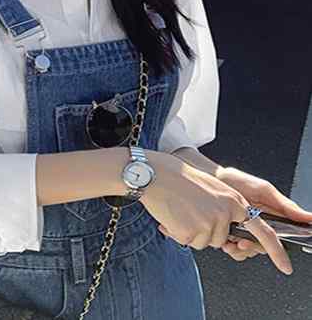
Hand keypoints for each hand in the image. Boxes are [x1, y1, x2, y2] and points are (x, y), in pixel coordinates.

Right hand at [141, 152, 293, 274]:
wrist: (155, 174)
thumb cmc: (178, 178)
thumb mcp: (211, 189)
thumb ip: (224, 208)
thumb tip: (224, 232)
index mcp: (234, 200)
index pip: (263, 231)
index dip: (275, 251)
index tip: (285, 266)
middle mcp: (226, 213)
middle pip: (222, 238)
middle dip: (206, 230)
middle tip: (190, 210)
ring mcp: (209, 224)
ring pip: (204, 242)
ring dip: (190, 231)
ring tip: (179, 209)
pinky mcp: (191, 233)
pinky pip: (187, 242)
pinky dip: (177, 232)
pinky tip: (171, 215)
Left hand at [214, 166, 311, 262]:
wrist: (211, 178)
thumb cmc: (238, 181)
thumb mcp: (264, 190)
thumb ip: (286, 206)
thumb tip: (310, 218)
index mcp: (272, 217)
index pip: (282, 238)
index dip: (280, 247)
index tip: (275, 247)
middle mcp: (259, 226)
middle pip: (265, 248)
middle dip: (255, 247)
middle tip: (244, 242)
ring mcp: (244, 230)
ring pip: (250, 251)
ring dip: (242, 250)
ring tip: (232, 241)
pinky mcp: (229, 233)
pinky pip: (234, 249)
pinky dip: (230, 248)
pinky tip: (224, 240)